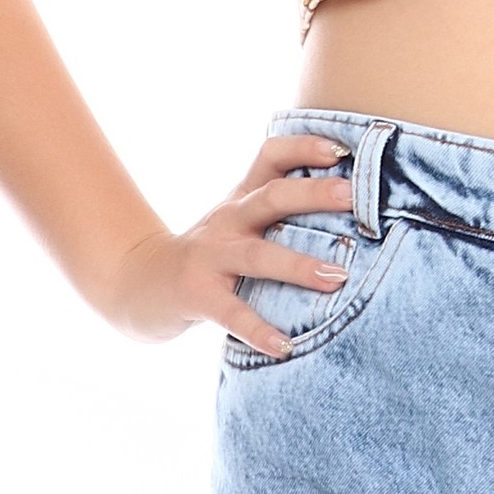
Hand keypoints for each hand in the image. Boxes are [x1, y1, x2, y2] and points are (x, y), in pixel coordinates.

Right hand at [99, 131, 354, 350]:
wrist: (140, 283)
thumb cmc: (210, 255)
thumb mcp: (240, 223)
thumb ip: (281, 213)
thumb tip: (352, 208)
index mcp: (243, 198)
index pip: (271, 155)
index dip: (304, 146)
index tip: (343, 149)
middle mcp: (228, 219)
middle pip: (272, 196)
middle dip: (313, 194)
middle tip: (354, 197)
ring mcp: (210, 256)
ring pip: (257, 254)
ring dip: (298, 264)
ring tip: (337, 276)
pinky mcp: (197, 294)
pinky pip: (232, 313)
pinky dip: (259, 329)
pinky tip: (285, 347)